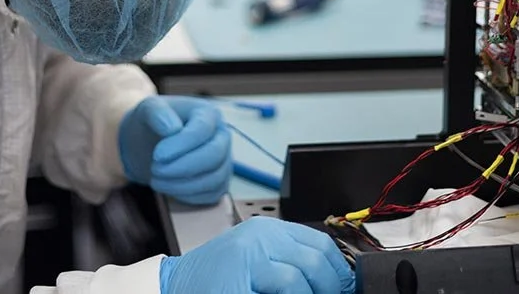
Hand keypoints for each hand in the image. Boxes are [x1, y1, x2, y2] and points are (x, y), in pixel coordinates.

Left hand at [118, 96, 230, 204]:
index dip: (181, 145)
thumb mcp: (148, 109)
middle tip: (155, 169)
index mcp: (208, 114)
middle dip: (182, 167)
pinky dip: (188, 195)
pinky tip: (169, 187)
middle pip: (214, 156)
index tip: (157, 155)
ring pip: (214, 178)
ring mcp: (223, 160)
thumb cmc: (152, 123)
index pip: (203, 130)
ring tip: (156, 180)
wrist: (149, 142)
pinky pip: (211, 194)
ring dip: (182, 185)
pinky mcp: (219, 182)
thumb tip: (172, 129)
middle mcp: (222, 136)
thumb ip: (157, 113)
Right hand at [160, 217, 355, 293]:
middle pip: (315, 261)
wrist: (172, 286)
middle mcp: (258, 239)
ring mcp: (246, 261)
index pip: (320, 243)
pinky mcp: (236, 285)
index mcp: (266, 230)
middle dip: (330, 289)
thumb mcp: (255, 260)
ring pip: (298, 282)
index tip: (346, 288)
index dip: (340, 270)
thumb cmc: (214, 279)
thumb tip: (336, 282)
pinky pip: (279, 293)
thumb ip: (288, 261)